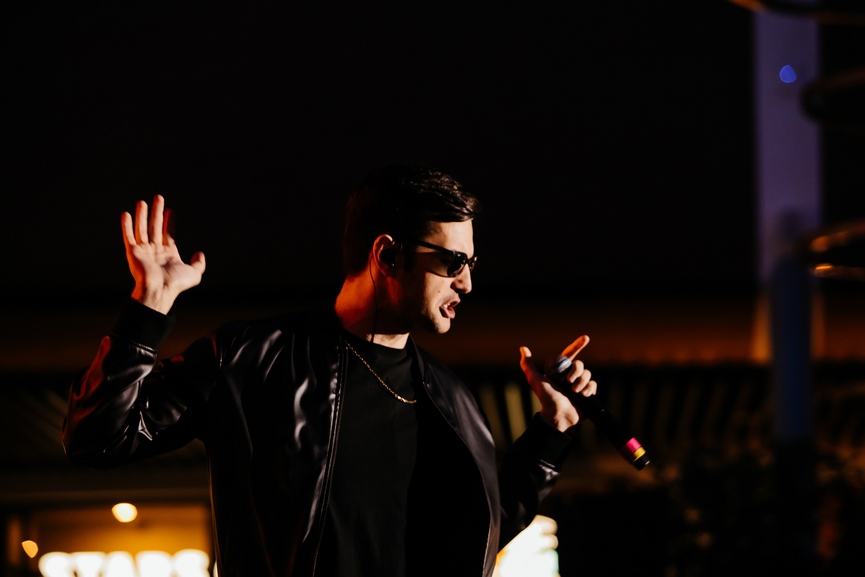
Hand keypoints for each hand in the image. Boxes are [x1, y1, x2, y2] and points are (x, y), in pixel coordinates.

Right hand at [122, 195, 205, 313]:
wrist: (159, 289)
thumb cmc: (176, 283)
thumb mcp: (194, 273)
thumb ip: (199, 263)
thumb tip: (200, 254)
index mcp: (168, 254)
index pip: (168, 233)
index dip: (170, 222)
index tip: (170, 211)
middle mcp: (155, 250)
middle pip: (155, 227)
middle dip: (157, 212)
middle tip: (158, 198)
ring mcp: (143, 251)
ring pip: (142, 228)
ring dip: (142, 215)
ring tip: (143, 202)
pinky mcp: (133, 252)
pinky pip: (128, 236)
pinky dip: (126, 226)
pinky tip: (126, 214)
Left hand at [519, 335, 596, 431]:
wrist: (559, 416)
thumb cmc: (546, 399)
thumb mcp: (535, 380)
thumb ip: (528, 365)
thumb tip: (523, 348)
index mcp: (560, 371)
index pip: (570, 354)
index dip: (578, 345)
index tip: (586, 337)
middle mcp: (570, 376)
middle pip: (580, 364)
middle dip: (576, 371)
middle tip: (569, 381)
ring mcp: (579, 384)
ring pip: (588, 374)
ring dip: (582, 382)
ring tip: (575, 392)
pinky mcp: (587, 393)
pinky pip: (593, 384)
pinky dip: (589, 389)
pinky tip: (583, 395)